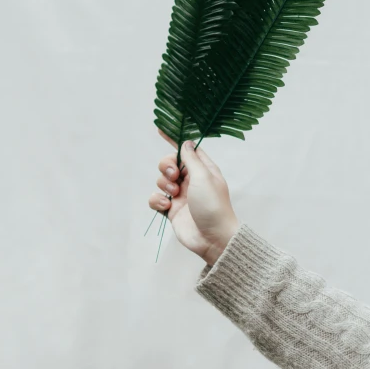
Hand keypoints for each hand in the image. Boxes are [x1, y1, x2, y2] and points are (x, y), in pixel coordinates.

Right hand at [148, 131, 239, 265]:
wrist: (212, 238)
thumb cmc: (213, 206)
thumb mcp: (204, 177)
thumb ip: (191, 159)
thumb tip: (185, 143)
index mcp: (203, 170)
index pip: (187, 150)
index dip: (174, 140)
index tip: (160, 130)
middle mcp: (191, 181)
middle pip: (169, 163)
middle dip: (166, 167)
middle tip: (174, 176)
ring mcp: (180, 195)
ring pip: (161, 180)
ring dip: (164, 185)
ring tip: (174, 195)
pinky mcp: (171, 210)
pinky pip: (156, 198)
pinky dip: (157, 200)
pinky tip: (166, 206)